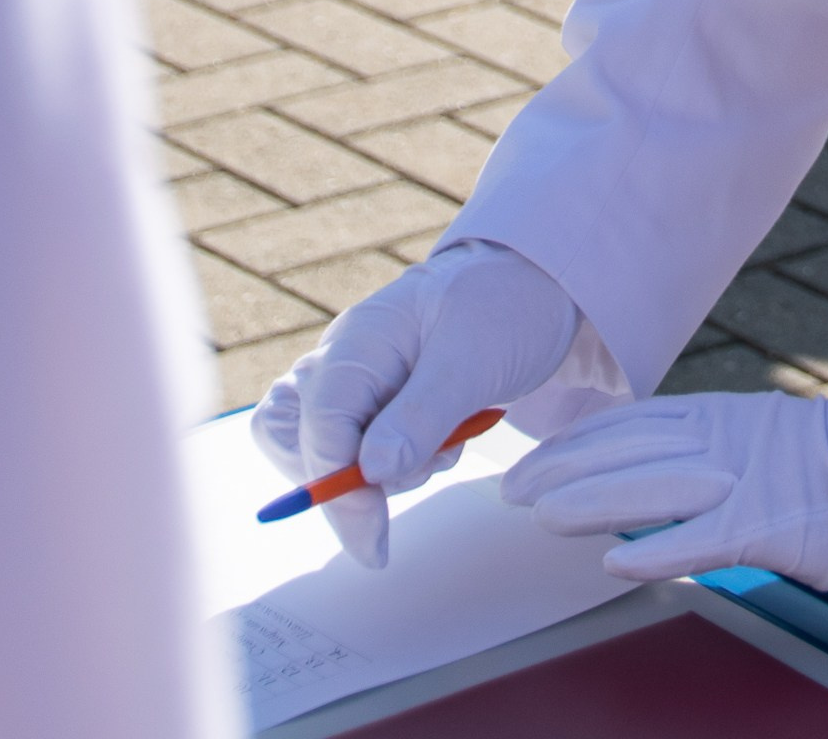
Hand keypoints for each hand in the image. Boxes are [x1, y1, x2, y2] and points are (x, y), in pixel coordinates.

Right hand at [251, 242, 579, 567]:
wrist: (532, 287)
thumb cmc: (503, 308)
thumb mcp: (473, 361)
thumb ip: (421, 416)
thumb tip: (370, 474)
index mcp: (359, 340)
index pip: (320, 424)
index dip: (337, 488)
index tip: (374, 540)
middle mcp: (343, 361)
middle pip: (295, 440)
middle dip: (347, 481)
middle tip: (417, 471)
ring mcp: (356, 384)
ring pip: (328, 454)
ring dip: (383, 473)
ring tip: (448, 441)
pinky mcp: (375, 405)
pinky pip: (361, 453)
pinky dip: (397, 465)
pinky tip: (445, 439)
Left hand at [502, 389, 827, 596]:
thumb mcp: (770, 447)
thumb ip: (717, 451)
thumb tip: (658, 469)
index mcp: (730, 418)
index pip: (636, 424)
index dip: (579, 441)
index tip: (533, 457)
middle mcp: (731, 441)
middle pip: (631, 451)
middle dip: (565, 468)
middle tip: (510, 486)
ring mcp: (751, 482)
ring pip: (654, 487)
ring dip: (591, 502)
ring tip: (540, 514)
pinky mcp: (774, 527)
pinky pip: (707, 539)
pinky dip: (660, 548)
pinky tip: (617, 561)